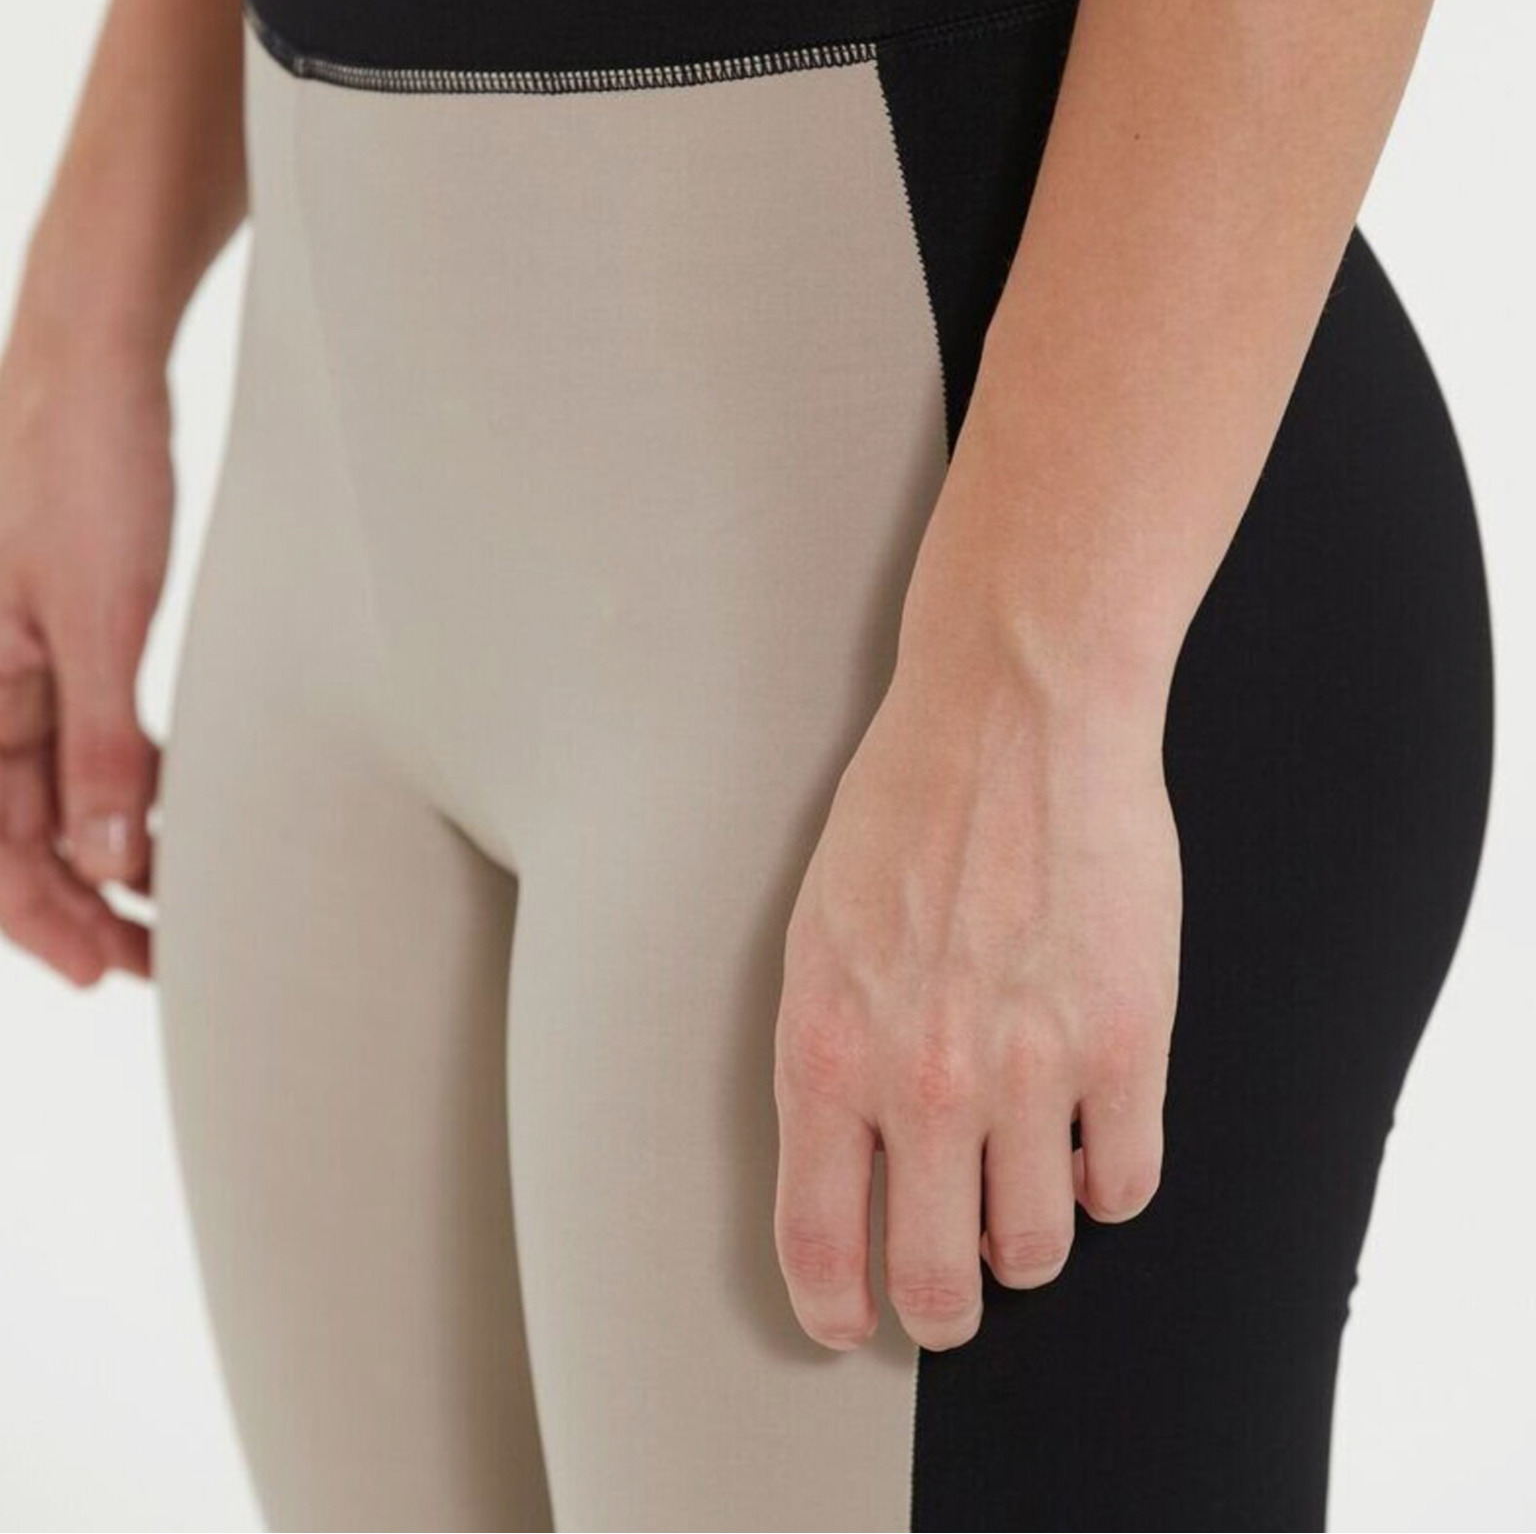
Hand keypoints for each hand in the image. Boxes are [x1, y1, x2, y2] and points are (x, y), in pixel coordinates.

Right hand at [0, 316, 170, 983]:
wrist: (95, 357)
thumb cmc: (83, 467)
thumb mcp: (99, 614)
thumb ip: (99, 740)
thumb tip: (106, 859)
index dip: (44, 919)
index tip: (109, 970)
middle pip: (19, 826)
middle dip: (82, 899)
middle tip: (157, 961)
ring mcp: (14, 654)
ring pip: (52, 784)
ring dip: (105, 845)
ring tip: (171, 901)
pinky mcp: (58, 627)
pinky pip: (77, 729)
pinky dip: (119, 777)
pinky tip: (164, 809)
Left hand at [773, 627, 1180, 1351]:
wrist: (1018, 713)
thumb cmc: (909, 805)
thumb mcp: (820, 933)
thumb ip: (834, 1056)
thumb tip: (856, 1165)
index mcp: (828, 1049)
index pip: (819, 1244)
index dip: (836, 1310)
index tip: (852, 1323)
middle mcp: (924, 1080)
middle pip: (939, 1285)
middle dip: (944, 1306)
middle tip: (953, 1285)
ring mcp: (1032, 1069)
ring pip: (1039, 1250)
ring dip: (1029, 1237)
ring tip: (1024, 1188)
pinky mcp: (1127, 1044)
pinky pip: (1126, 1185)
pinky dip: (1107, 1177)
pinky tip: (1089, 1131)